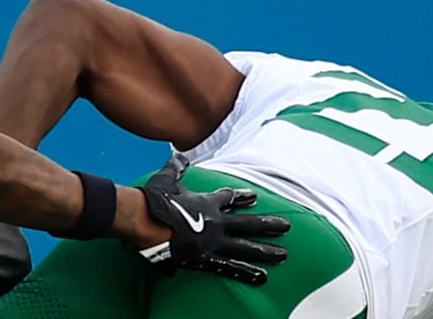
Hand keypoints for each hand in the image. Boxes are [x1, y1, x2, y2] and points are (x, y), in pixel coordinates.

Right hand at [136, 155, 290, 285]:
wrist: (145, 220)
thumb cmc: (154, 199)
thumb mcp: (166, 178)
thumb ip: (176, 168)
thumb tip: (179, 155)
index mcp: (206, 202)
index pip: (228, 198)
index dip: (242, 196)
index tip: (254, 196)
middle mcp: (215, 221)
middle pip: (247, 223)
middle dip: (268, 225)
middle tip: (286, 226)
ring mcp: (213, 241)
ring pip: (245, 246)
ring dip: (266, 250)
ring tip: (283, 255)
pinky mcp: (205, 258)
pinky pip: (230, 267)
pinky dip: (246, 272)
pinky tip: (262, 277)